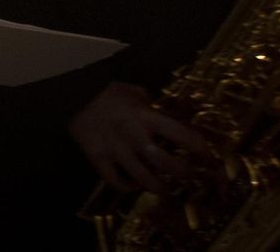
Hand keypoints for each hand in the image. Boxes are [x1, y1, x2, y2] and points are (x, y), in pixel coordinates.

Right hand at [68, 82, 210, 194]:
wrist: (70, 95)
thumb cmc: (105, 91)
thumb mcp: (133, 90)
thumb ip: (150, 105)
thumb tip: (165, 115)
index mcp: (146, 116)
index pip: (182, 136)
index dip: (200, 149)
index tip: (209, 157)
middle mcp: (134, 135)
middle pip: (166, 164)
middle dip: (182, 174)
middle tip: (187, 176)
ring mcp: (115, 149)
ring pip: (143, 178)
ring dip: (158, 187)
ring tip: (165, 189)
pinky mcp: (97, 157)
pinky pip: (115, 180)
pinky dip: (126, 186)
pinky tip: (132, 184)